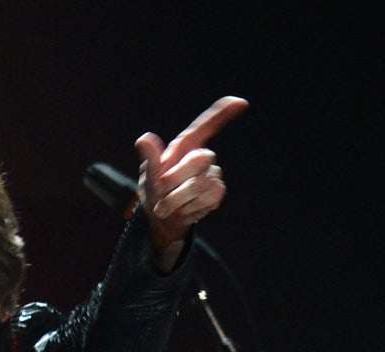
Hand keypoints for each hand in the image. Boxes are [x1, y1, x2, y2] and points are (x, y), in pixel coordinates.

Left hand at [136, 95, 245, 264]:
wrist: (163, 217)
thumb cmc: (155, 189)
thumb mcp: (148, 173)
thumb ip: (150, 157)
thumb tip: (144, 139)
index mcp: (186, 145)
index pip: (207, 124)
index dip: (223, 112)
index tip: (241, 102)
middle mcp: (201, 156)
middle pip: (200, 159)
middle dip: (176, 178)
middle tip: (159, 190)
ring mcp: (212, 174)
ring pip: (201, 184)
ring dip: (178, 199)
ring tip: (166, 205)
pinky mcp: (217, 192)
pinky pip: (208, 197)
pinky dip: (191, 207)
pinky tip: (184, 208)